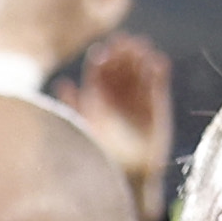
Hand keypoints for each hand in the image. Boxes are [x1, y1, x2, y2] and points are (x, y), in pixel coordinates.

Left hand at [66, 34, 175, 211]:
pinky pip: (158, 85)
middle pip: (121, 68)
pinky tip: (158, 61)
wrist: (126, 177)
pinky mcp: (157, 107)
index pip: (100, 73)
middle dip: (123, 55)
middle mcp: (117, 98)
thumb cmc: (99, 156)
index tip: (105, 51)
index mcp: (97, 100)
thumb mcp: (84, 129)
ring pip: (139, 73)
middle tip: (125, 43)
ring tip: (142, 48)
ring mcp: (137, 101)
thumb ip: (75, 106)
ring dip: (141, 59)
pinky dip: (159, 73)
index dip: (103, 60)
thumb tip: (62, 83)